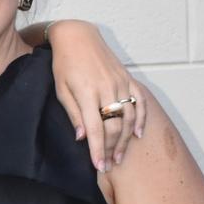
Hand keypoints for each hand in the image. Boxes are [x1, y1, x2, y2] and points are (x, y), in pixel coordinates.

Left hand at [48, 20, 146, 171]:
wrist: (78, 37)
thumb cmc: (64, 64)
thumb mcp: (62, 90)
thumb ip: (74, 114)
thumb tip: (83, 138)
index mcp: (87, 93)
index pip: (97, 129)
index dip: (98, 150)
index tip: (100, 166)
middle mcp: (107, 88)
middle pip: (115, 126)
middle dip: (112, 149)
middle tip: (109, 165)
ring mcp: (120, 82)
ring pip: (129, 116)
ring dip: (126, 139)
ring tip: (120, 156)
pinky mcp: (127, 77)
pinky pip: (140, 100)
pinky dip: (142, 118)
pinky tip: (138, 134)